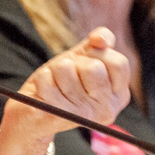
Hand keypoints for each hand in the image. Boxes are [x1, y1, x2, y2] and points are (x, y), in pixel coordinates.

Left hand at [0, 27, 130, 154]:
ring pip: (66, 69)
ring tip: (55, 83)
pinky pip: (46, 79)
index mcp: (119, 96)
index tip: (87, 60)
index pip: (119, 63)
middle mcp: (107, 109)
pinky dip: (41, 78)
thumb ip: (99, 43)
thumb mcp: (85, 58)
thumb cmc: (64, 81)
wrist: (35, 112)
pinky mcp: (58, 116)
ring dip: (55, 70)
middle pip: (94, 67)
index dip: (98, 54)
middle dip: (75, 62)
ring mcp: (83, 115)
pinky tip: (43, 91)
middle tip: (68, 75)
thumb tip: (99, 39)